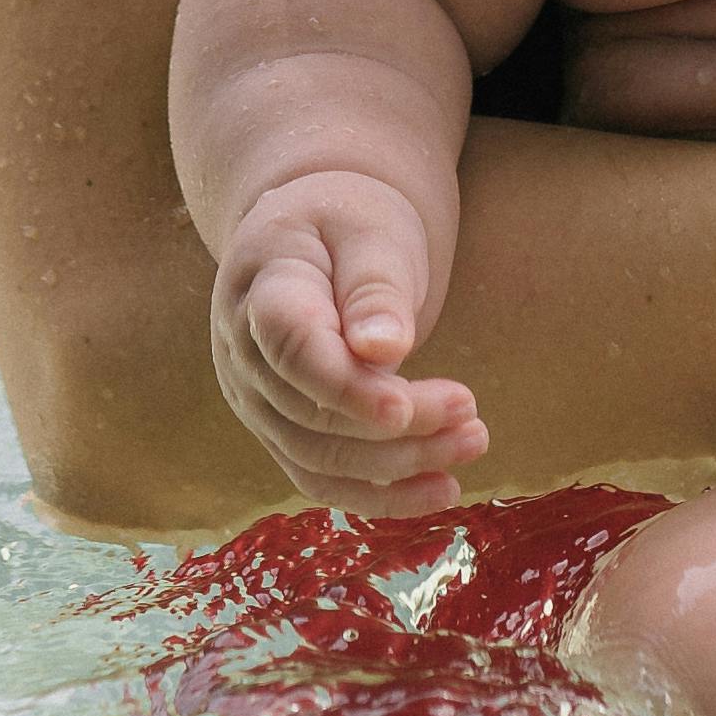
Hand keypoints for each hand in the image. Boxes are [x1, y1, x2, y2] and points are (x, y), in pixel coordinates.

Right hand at [208, 172, 486, 520]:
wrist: (312, 233)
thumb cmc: (348, 221)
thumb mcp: (370, 231)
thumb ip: (375, 287)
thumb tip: (384, 351)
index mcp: (261, 285)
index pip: (290, 346)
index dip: (343, 386)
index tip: (403, 408)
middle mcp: (242, 350)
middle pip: (312, 410)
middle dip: (397, 427)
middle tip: (472, 417)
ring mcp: (254, 396)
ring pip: (317, 456)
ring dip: (397, 465)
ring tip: (473, 442)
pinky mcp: (277, 427)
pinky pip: (320, 477)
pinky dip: (378, 494)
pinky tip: (440, 489)